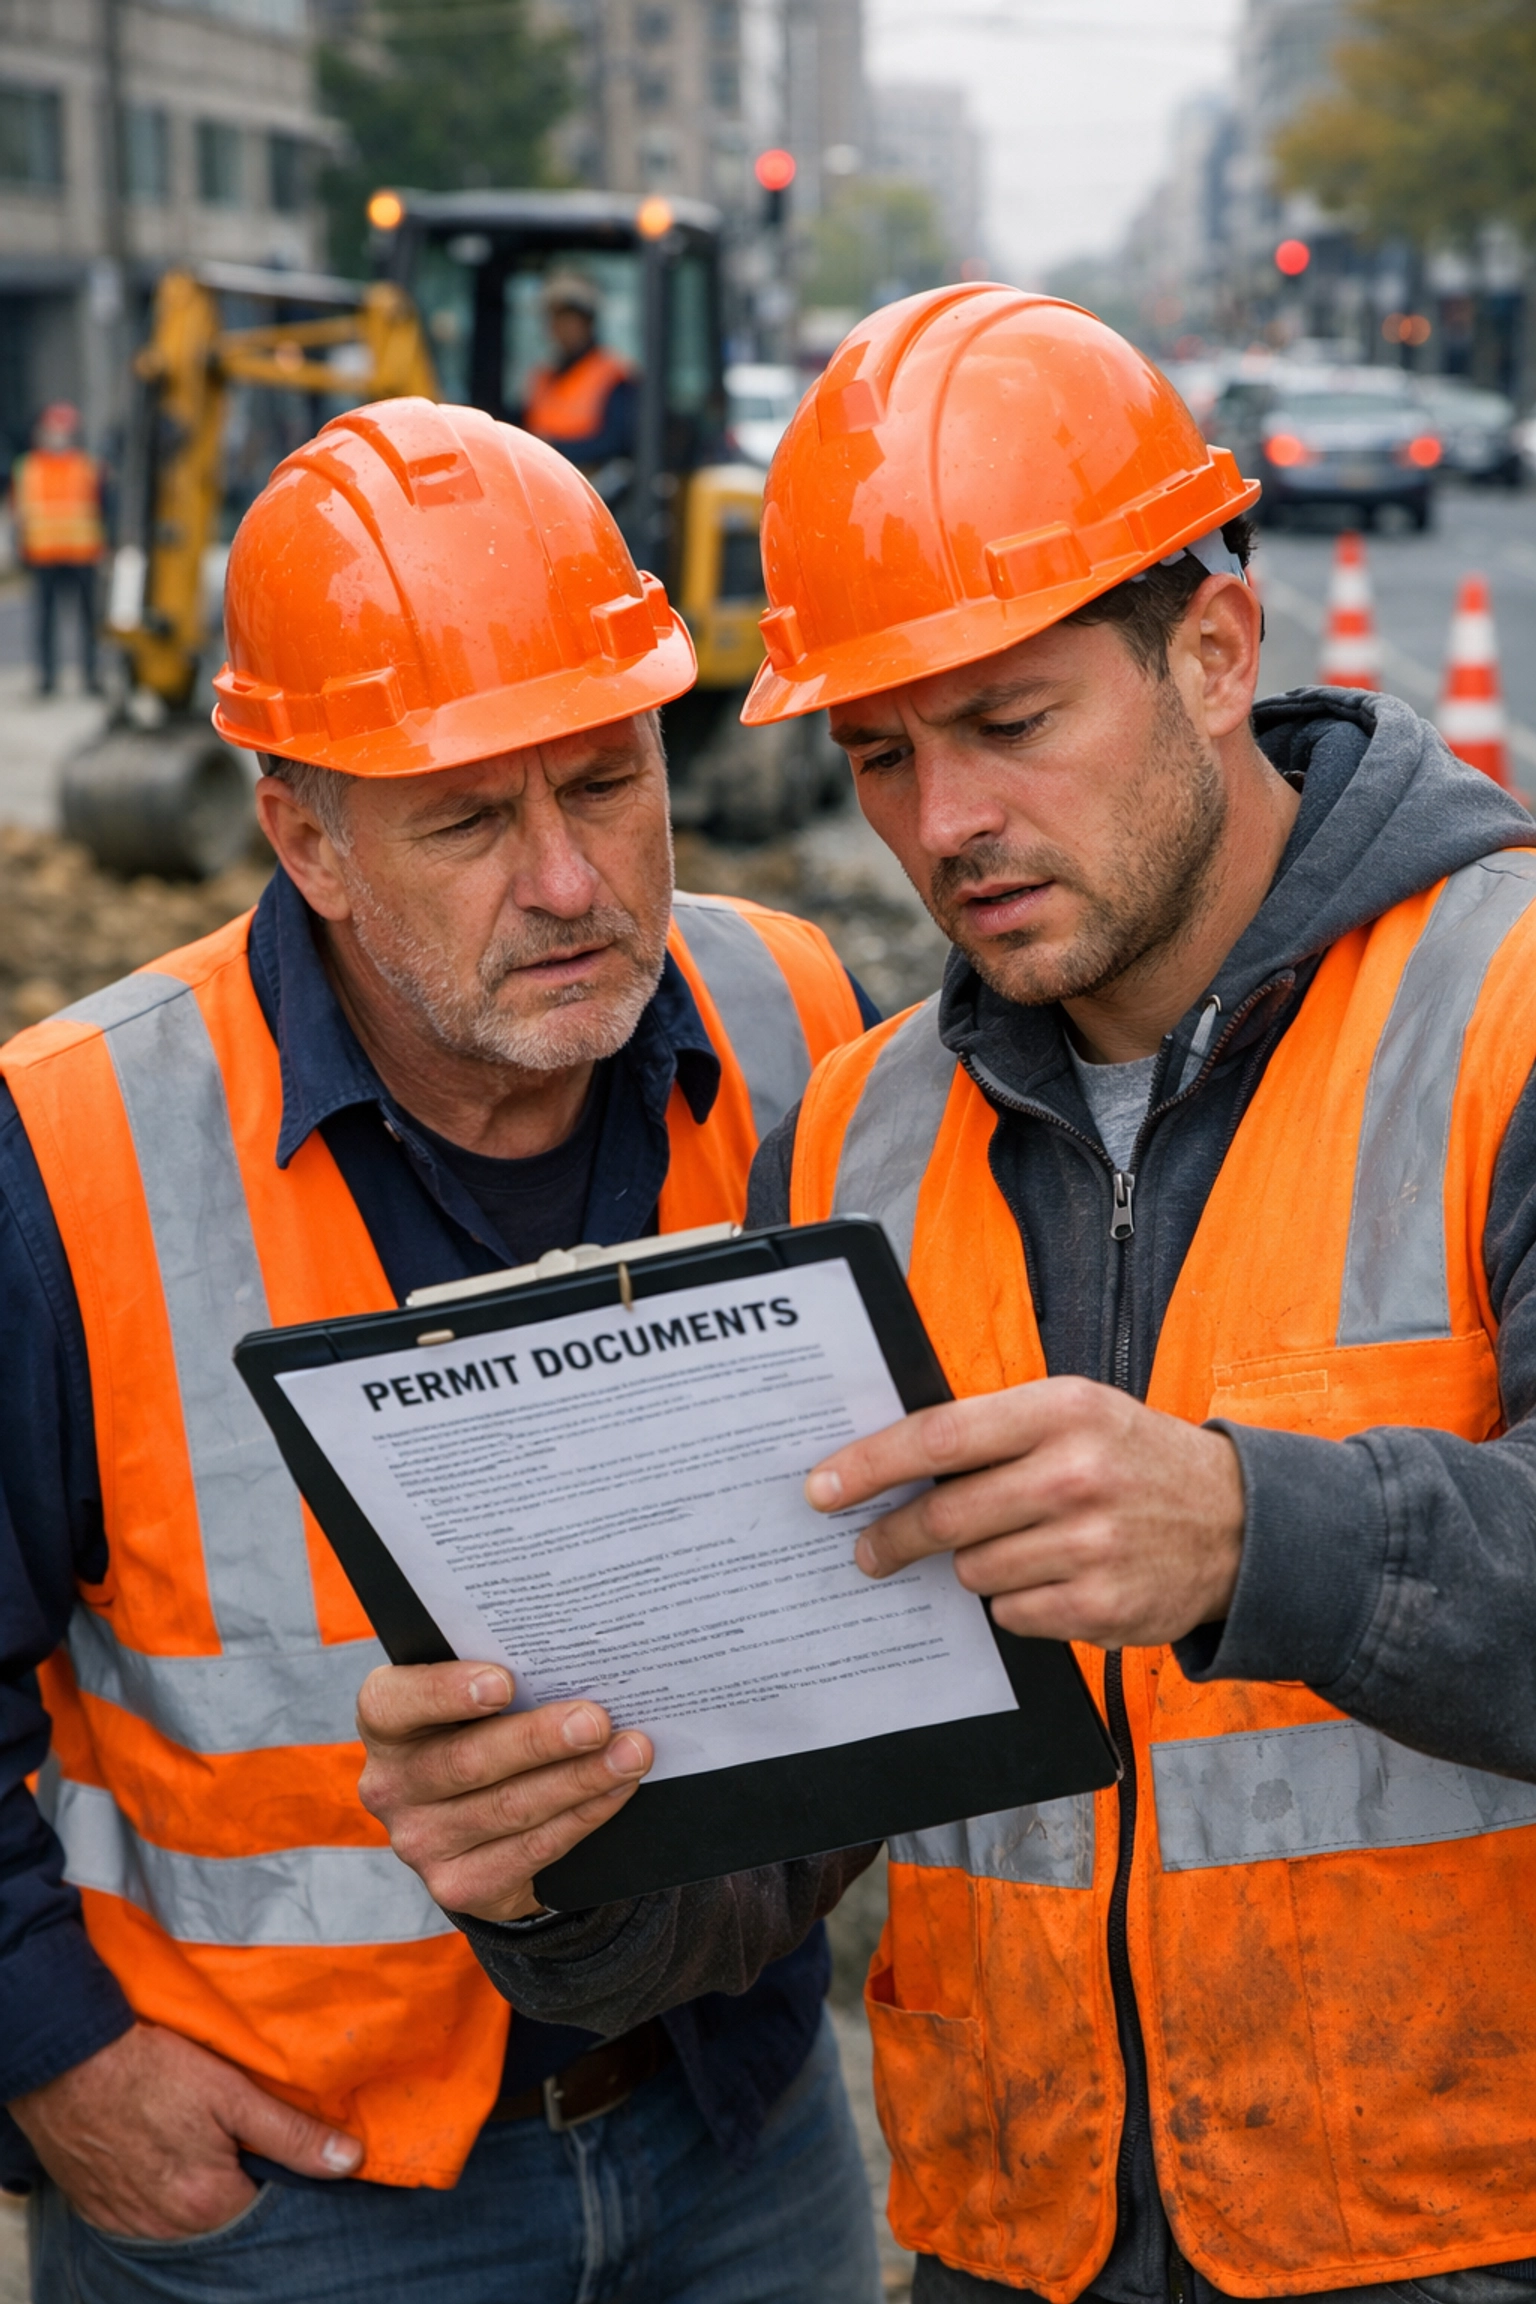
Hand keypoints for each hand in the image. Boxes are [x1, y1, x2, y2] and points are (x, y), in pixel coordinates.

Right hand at [7, 2022, 362, 2238]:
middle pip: (221, 2209)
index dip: (270, 2162)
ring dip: (190, 2180)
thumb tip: (350, 2161)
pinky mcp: (98, 2208)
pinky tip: (153, 2142)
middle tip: (221, 2124)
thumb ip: (292, 2134)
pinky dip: (153, 2184)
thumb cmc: (151, 2070)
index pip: (264, 2200)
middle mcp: (167, 2228)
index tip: (264, 2130)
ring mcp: (128, 2222)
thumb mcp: (232, 2093)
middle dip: (231, 2172)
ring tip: (186, 2129)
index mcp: (208, 2204)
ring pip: (180, 2213)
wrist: (67, 2060)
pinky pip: (141, 2210)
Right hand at [356, 1663, 651, 1921]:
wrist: (477, 1822)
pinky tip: (617, 1790)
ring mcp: (419, 1841)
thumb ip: (502, 1679)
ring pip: (508, 1808)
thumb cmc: (482, 1728)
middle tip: (597, 1721)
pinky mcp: (456, 1886)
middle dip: (539, 1740)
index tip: (504, 1683)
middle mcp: (390, 1784)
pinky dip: (582, 1816)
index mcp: (386, 1721)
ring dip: (578, 1779)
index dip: (446, 1692)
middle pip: (467, 1761)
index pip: (394, 1703)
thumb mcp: (471, 1700)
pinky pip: (530, 1851)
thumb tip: (578, 1660)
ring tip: (630, 1752)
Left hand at [805, 1376, 1243, 1648]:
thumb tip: (889, 1463)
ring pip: (974, 1571)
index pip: (938, 1439)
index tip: (823, 1487)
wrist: (1239, 1523)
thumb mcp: (1075, 1411)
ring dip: (972, 1565)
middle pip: (944, 1517)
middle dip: (892, 1538)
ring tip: (1009, 1547)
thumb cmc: (1133, 1458)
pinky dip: (1015, 1600)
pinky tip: (1048, 1577)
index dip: (868, 1466)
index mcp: (1061, 1410)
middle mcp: (1076, 1475)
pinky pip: (1012, 1613)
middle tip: (869, 1550)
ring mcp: (1091, 1546)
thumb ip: (993, 1430)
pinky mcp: (1102, 1608)